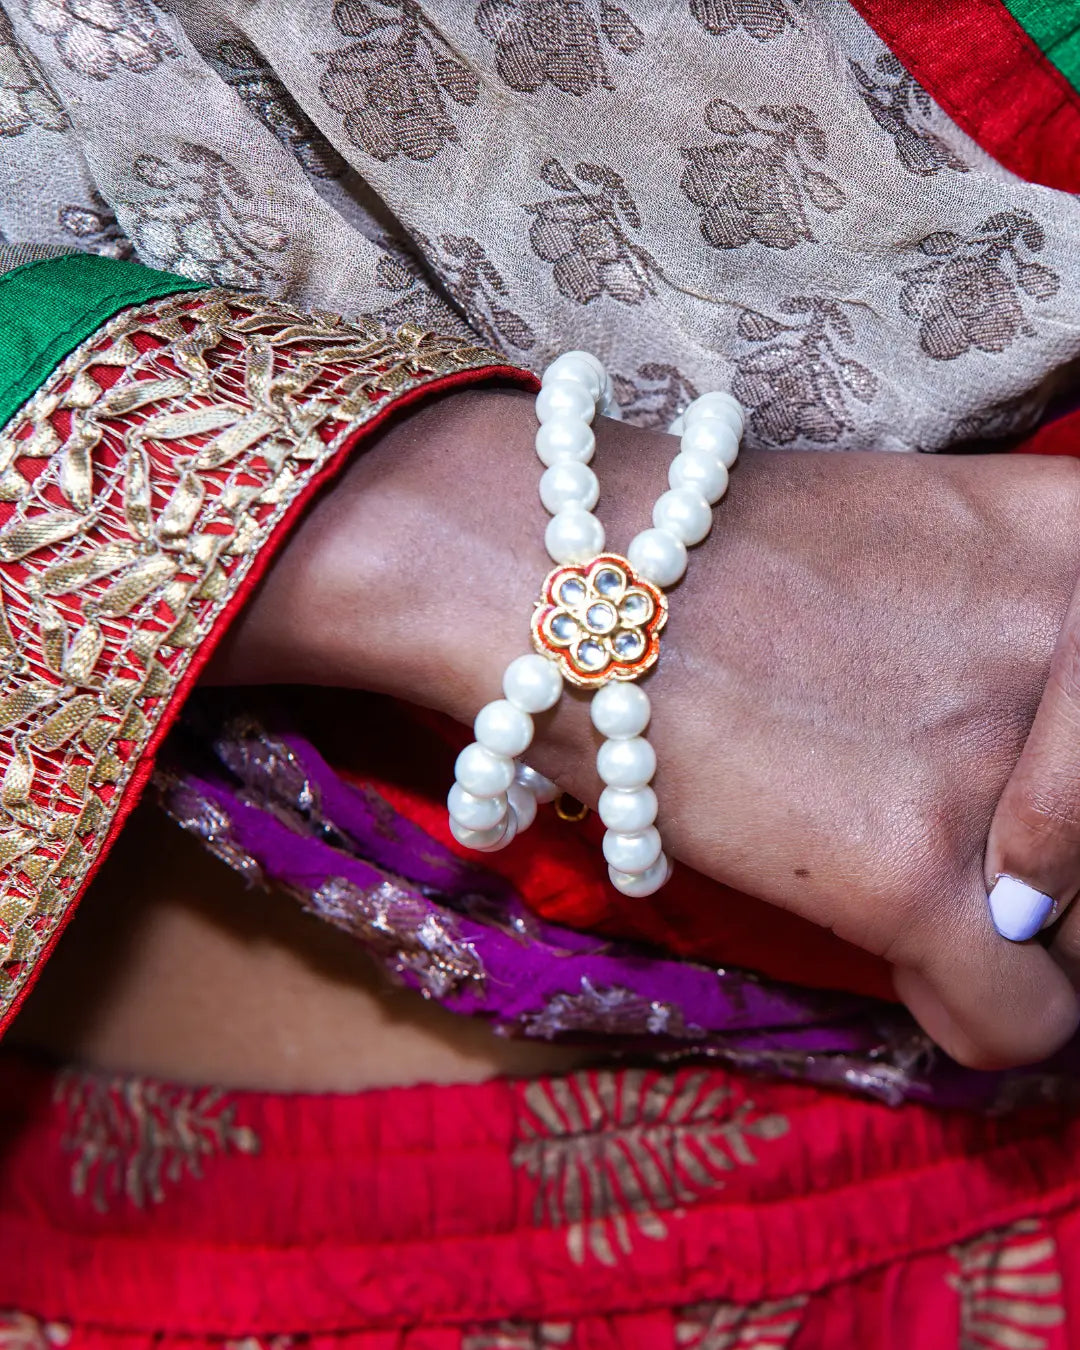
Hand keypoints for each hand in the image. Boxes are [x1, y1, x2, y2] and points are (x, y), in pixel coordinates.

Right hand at [212, 387, 1079, 1068]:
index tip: (1025, 819)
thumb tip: (1063, 813)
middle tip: (959, 839)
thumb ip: (1036, 641)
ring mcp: (1003, 769)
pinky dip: (971, 1013)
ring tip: (894, 865)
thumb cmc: (726, 557)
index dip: (1078, 792)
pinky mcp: (912, 875)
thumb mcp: (931, 542)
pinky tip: (898, 942)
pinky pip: (1023, 1025)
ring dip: (1005, 933)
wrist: (563, 579)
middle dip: (1049, 870)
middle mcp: (1078, 645)